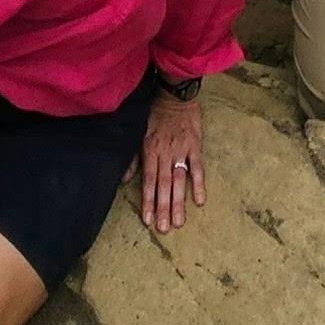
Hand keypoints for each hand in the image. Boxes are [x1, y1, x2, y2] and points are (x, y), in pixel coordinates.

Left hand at [139, 89, 205, 231]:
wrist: (175, 95)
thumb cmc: (155, 115)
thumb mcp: (138, 133)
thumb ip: (133, 158)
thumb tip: (124, 179)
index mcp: (150, 151)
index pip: (148, 181)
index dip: (147, 201)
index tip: (148, 220)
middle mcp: (165, 153)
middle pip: (163, 185)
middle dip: (163, 208)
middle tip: (164, 229)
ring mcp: (181, 151)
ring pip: (179, 180)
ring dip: (179, 201)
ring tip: (179, 222)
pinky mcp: (195, 146)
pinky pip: (198, 167)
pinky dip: (199, 183)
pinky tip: (200, 200)